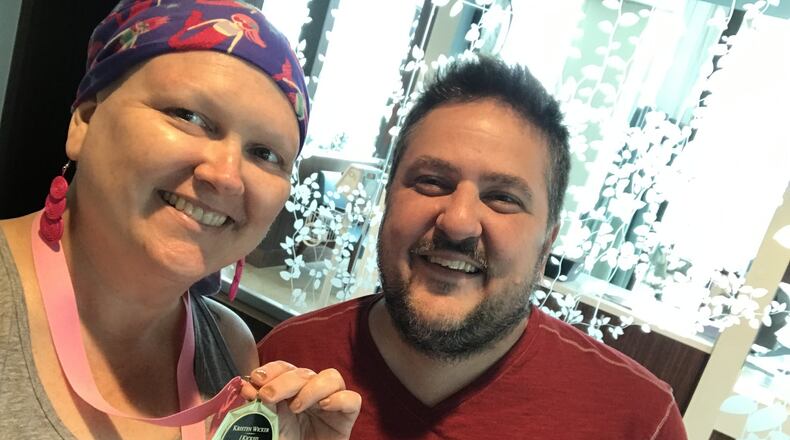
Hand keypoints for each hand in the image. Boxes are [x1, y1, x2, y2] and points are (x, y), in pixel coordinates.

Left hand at [240, 361, 360, 439]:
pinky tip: (324, 407)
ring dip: (311, 388)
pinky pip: (352, 399)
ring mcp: (331, 403)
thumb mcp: (268, 426)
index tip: (256, 378)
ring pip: (331, 377)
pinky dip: (339, 399)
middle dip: (284, 381)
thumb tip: (246, 386)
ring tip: (296, 407)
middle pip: (304, 372)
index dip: (272, 369)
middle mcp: (312, 393)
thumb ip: (258, 407)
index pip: (285, 368)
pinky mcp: (347, 417)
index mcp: (291, 392)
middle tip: (267, 396)